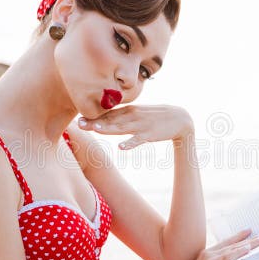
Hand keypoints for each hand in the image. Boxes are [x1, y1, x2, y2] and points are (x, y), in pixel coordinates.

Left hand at [77, 105, 192, 149]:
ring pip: (122, 127)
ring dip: (109, 128)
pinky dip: (130, 143)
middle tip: (80, 125)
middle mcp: (132, 116)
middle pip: (111, 120)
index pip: (108, 114)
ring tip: (96, 129)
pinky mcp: (150, 134)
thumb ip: (123, 116)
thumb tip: (106, 119)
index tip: (79, 120)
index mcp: (128, 111)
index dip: (93, 117)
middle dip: (95, 122)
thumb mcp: (138, 114)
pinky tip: (122, 148)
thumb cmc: (155, 117)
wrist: (180, 118)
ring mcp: (141, 125)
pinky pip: (138, 140)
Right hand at [175, 228, 258, 259]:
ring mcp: (209, 259)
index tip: (249, 233)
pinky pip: (229, 256)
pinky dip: (239, 251)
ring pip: (233, 248)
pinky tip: (249, 249)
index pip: (225, 243)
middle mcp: (208, 254)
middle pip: (231, 243)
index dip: (238, 237)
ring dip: (249, 244)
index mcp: (206, 255)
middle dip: (247, 239)